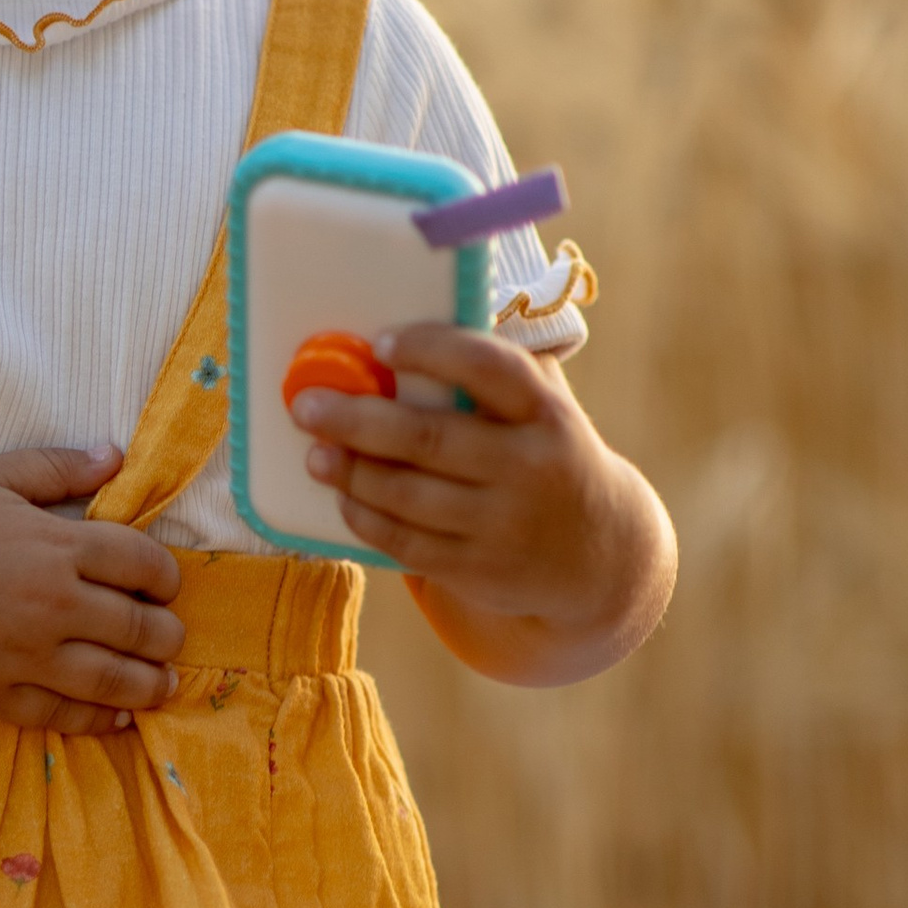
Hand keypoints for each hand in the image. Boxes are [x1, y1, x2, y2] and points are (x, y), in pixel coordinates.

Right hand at [0, 447, 183, 731]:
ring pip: (115, 681)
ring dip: (151, 685)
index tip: (165, 586)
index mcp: (54, 544)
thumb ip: (56, 468)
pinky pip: (65, 716)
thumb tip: (115, 456)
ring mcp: (24, 656)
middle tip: (169, 637)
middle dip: (167, 635)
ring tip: (161, 683)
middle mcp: (50, 604)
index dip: (167, 578)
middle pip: (142, 629)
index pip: (145, 566)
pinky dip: (102, 720)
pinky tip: (117, 716)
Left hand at [290, 326, 671, 674]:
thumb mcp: (546, 410)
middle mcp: (529, 466)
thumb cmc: (549, 458)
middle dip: (357, 420)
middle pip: (428, 438)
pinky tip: (345, 499)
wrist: (600, 553)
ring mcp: (504, 523)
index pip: (488, 367)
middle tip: (307, 406)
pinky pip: (408, 543)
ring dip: (352, 473)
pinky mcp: (480, 568)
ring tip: (315, 455)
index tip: (380, 344)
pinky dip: (368, 519)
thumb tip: (409, 339)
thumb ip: (496, 375)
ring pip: (409, 496)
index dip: (430, 350)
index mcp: (546, 412)